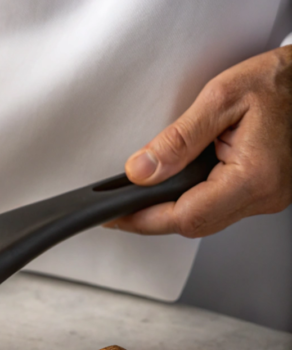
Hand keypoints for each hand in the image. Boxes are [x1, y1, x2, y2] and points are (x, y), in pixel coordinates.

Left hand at [109, 46, 291, 236]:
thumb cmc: (280, 82)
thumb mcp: (221, 98)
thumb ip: (178, 139)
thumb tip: (141, 171)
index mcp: (255, 175)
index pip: (187, 216)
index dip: (144, 219)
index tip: (116, 214)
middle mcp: (266, 195)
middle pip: (195, 225)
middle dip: (152, 219)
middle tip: (119, 207)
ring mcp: (270, 197)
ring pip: (207, 220)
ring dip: (171, 211)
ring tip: (142, 194)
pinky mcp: (268, 192)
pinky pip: (221, 208)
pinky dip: (193, 200)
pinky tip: (175, 185)